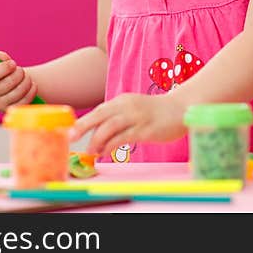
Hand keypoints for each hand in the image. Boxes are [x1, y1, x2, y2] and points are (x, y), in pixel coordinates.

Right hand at [0, 50, 37, 110]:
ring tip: (27, 77)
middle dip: (19, 73)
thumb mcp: (1, 65)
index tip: (13, 63)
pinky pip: (25, 100)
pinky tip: (32, 85)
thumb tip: (0, 55)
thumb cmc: (5, 74)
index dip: (3, 68)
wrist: (12, 88)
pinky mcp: (11, 110)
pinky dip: (32, 91)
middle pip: (7, 83)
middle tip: (21, 70)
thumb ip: (1, 59)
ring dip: (27, 81)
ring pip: (18, 92)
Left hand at [69, 93, 188, 156]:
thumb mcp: (133, 109)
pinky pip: (124, 137)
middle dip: (83, 126)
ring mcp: (137, 117)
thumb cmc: (156, 112)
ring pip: (110, 126)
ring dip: (97, 139)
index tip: (71, 131)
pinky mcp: (146, 129)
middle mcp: (128, 106)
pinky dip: (111, 145)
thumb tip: (97, 135)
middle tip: (71, 137)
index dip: (83, 121)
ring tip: (91, 151)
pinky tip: (105, 152)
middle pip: (100, 114)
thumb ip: (117, 117)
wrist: (182, 108)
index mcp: (123, 100)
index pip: (99, 110)